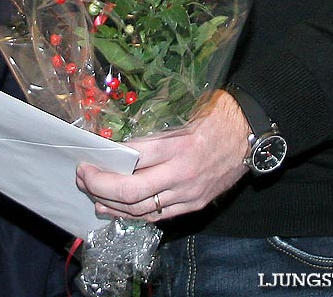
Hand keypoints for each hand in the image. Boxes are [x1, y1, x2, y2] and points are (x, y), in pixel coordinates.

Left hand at [75, 91, 249, 221]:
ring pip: (141, 209)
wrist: (249, 133)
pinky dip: (134, 215)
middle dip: (100, 186)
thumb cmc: (214, 116)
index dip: (105, 163)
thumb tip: (118, 146)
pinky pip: (158, 216)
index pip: (132, 159)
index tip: (88, 158)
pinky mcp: (193, 204)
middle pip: (131, 191)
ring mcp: (187, 193)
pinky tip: (119, 212)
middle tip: (83, 177)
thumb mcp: (181, 117)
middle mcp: (181, 173)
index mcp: (177, 146)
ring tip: (93, 197)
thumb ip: (152, 135)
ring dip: (113, 206)